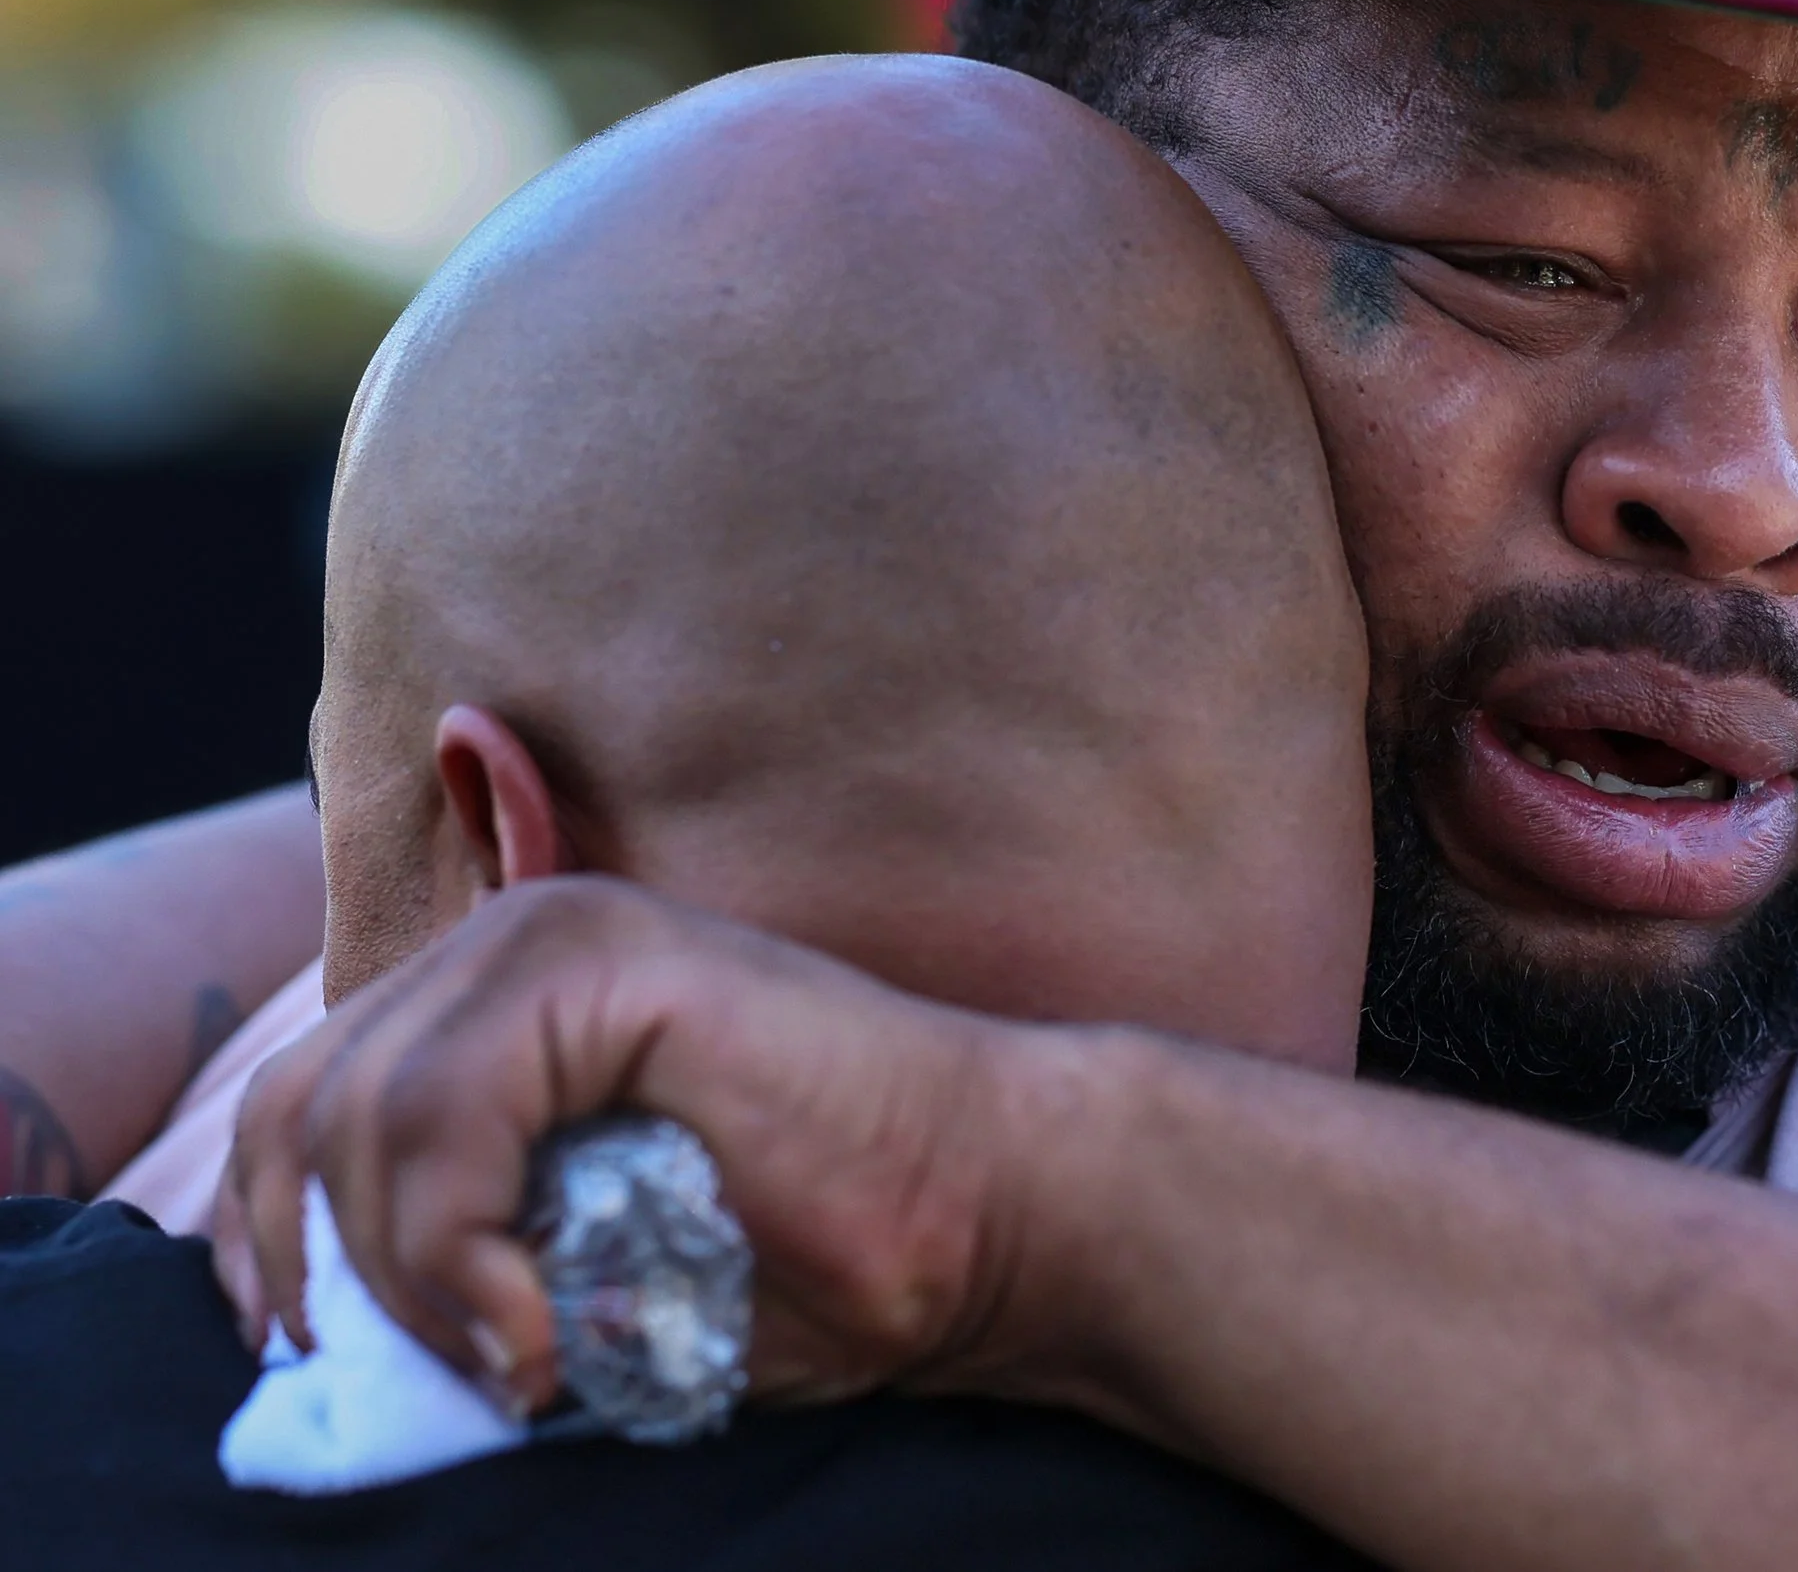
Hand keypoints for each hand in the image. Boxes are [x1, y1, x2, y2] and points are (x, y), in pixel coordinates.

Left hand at [213, 876, 1029, 1410]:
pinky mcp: (612, 963)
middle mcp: (515, 938)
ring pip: (352, 1116)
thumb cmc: (821, 1260)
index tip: (340, 1371)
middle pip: (293, 1106)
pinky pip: (440, 1115)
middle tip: (446, 1381)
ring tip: (522, 1366)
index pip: (299, 1105)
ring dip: (409, 1283)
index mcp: (505, 1000)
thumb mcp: (590, 1272)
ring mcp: (561, 934)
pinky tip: (540, 1334)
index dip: (277, 1249)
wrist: (1002, 1213)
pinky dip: (457, 1253)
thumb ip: (461, 1261)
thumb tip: (315, 1338)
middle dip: (327, 1276)